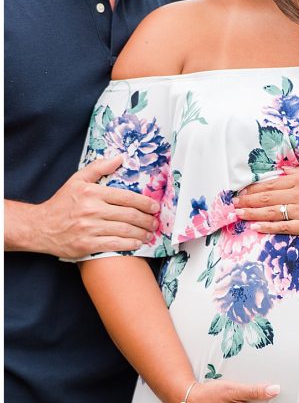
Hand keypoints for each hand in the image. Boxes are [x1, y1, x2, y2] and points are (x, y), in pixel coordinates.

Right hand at [28, 155, 159, 257]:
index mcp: (92, 193)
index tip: (155, 207)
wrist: (39, 227)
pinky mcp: (87, 245)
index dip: (145, 203)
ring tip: (149, 234)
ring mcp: (89, 228)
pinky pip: (115, 245)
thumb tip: (120, 158)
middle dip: (147, 220)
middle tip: (155, 222)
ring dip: (142, 233)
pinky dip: (130, 244)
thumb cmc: (62, 203)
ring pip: (125, 231)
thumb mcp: (77, 180)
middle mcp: (91, 210)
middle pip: (129, 215)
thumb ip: (98, 168)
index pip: (127, 197)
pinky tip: (137, 243)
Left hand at [234, 165, 298, 237]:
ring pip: (270, 211)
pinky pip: (283, 226)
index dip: (254, 188)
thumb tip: (287, 169)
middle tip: (233, 204)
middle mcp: (298, 194)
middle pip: (266, 196)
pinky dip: (267, 227)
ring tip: (238, 214)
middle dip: (247, 200)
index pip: (271, 182)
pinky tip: (256, 227)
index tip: (242, 191)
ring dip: (252, 213)